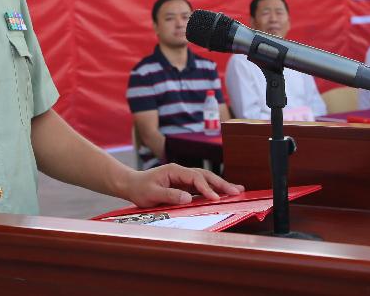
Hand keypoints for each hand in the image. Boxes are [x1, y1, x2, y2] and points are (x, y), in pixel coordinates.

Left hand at [122, 164, 243, 207]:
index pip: (195, 178)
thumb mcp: (152, 193)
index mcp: (174, 170)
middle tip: (237, 191)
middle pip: (205, 176)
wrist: (131, 185)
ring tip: (237, 191)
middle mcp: (181, 172)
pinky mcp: (184, 185)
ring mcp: (183, 178)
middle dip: (221, 183)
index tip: (215, 198)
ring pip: (205, 180)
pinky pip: (201, 187)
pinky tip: (223, 194)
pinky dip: (213, 190)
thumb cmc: (140, 189)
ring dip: (220, 185)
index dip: (206, 188)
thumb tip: (189, 198)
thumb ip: (170, 195)